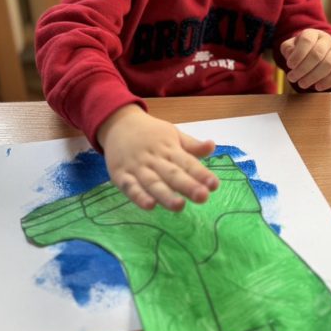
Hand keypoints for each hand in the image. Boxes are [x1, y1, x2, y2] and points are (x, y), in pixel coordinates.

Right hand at [97, 105, 218, 211]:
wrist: (117, 124)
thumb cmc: (150, 133)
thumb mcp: (172, 134)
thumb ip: (192, 145)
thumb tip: (212, 146)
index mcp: (169, 148)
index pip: (187, 162)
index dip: (201, 173)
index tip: (214, 185)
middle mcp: (154, 158)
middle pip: (172, 174)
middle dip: (188, 185)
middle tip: (203, 196)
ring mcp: (137, 168)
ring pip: (152, 183)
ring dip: (165, 195)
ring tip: (179, 206)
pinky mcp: (121, 176)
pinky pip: (130, 187)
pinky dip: (139, 196)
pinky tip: (149, 206)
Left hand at [280, 29, 330, 90]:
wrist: (318, 51)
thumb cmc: (301, 50)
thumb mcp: (291, 46)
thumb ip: (288, 49)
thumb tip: (290, 56)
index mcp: (312, 34)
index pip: (307, 41)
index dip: (298, 54)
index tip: (289, 66)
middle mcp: (326, 40)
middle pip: (317, 54)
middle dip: (303, 68)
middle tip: (292, 78)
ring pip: (329, 64)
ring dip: (314, 76)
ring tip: (302, 84)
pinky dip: (328, 81)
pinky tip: (317, 87)